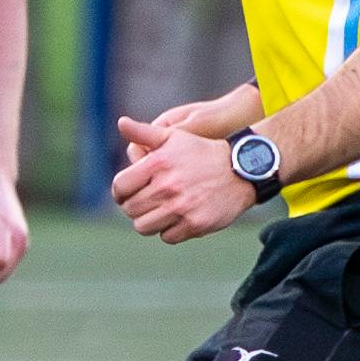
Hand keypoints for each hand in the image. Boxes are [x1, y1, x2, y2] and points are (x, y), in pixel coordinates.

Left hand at [109, 89, 265, 245]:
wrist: (240, 170)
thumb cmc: (201, 152)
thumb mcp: (173, 136)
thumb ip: (143, 133)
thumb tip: (122, 123)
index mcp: (158, 163)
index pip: (120, 186)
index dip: (120, 191)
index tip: (126, 193)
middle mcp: (168, 187)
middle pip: (130, 209)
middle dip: (134, 206)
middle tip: (145, 201)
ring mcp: (181, 208)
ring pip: (144, 227)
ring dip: (149, 221)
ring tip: (159, 211)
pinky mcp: (195, 224)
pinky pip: (167, 237)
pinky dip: (169, 231)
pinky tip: (177, 218)